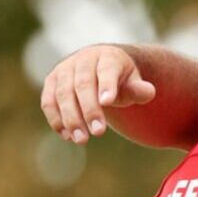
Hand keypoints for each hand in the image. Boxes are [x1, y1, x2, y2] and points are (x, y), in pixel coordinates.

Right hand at [40, 45, 156, 143]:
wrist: (98, 65)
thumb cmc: (119, 78)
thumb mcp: (133, 82)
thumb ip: (139, 89)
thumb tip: (148, 92)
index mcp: (108, 56)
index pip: (107, 70)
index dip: (107, 85)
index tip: (108, 103)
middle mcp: (84, 59)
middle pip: (83, 84)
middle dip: (89, 110)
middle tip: (98, 133)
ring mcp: (65, 69)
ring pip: (63, 94)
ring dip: (70, 118)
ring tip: (81, 140)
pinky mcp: (51, 81)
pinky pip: (49, 101)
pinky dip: (55, 119)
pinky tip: (66, 136)